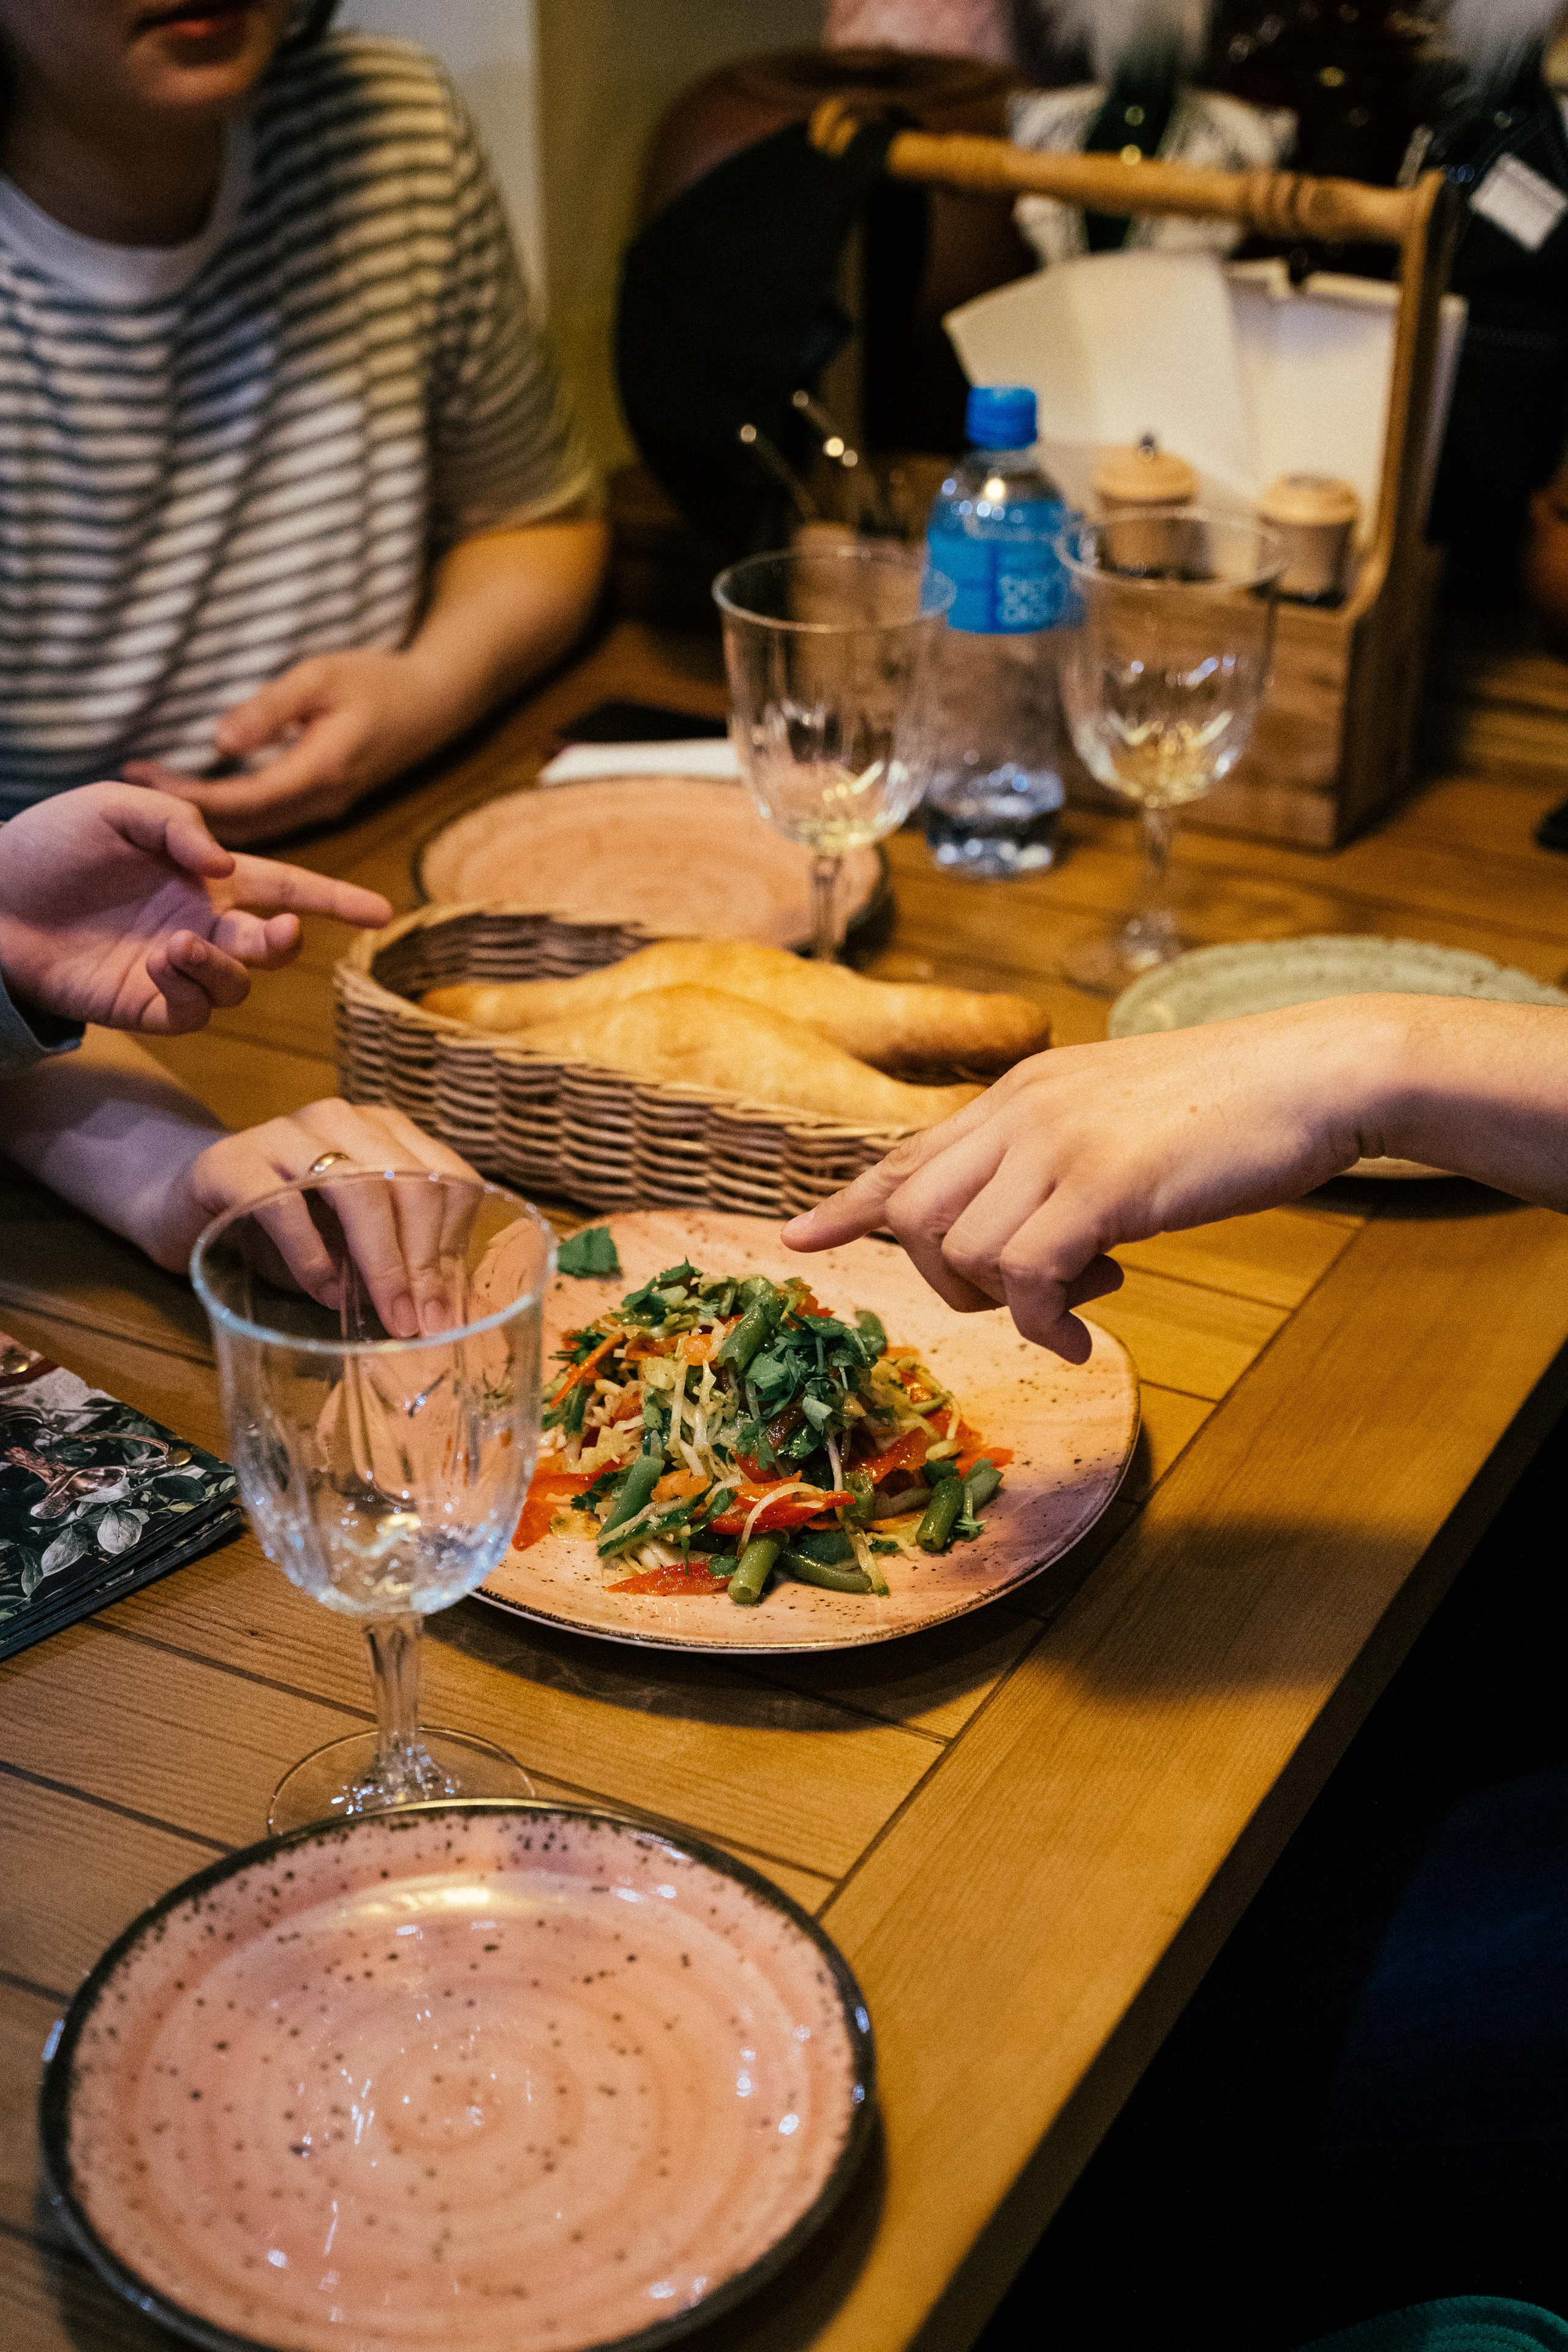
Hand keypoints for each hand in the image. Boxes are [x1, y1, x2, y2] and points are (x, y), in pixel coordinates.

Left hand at [0, 784, 391, 1033]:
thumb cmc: (50, 843)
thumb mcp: (113, 808)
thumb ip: (176, 823)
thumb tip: (224, 868)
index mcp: (206, 877)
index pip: (286, 888)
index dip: (334, 900)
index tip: (381, 912)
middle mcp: (203, 925)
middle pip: (273, 946)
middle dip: (284, 942)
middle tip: (275, 934)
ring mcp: (177, 969)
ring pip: (239, 985)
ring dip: (222, 967)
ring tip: (173, 945)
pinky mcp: (148, 1006)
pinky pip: (194, 1011)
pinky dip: (188, 989)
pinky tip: (155, 963)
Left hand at [124, 648, 458, 845]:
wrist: (436, 705)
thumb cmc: (379, 679)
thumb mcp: (321, 676)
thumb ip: (270, 709)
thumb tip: (217, 742)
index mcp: (319, 772)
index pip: (240, 799)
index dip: (187, 795)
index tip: (139, 776)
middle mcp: (322, 802)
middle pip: (241, 825)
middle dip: (184, 812)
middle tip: (127, 789)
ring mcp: (325, 807)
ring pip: (254, 828)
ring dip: (204, 816)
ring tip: (153, 793)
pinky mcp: (323, 802)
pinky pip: (269, 819)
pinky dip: (229, 812)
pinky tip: (197, 797)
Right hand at [153, 1098, 484, 1337]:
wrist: (188, 1203)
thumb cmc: (288, 1226)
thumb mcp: (353, 1239)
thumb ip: (400, 1258)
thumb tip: (447, 1312)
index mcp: (387, 1132)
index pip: (450, 1179)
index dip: (455, 1245)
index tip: (445, 1306)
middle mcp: (343, 1120)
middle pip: (413, 1182)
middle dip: (424, 1260)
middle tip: (422, 1321)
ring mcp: (287, 1133)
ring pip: (360, 1188)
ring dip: (382, 1261)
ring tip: (388, 1315)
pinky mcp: (234, 1161)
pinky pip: (286, 1207)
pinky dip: (312, 1257)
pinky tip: (323, 1292)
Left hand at [782, 1003, 1386, 1360]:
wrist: (1319, 1074)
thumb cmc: (1234, 1106)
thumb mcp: (1120, 1117)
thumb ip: (1061, 1158)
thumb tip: (1035, 1234)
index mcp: (1022, 1089)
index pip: (907, 1150)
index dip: (850, 1203)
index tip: (799, 1239)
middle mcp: (1021, 1109)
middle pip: (915, 1215)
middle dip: (951, 1280)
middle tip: (1030, 1297)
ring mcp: (1058, 1143)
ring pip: (962, 1252)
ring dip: (1011, 1303)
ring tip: (1088, 1292)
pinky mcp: (1103, 1185)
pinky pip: (1026, 1278)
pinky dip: (1047, 1326)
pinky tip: (1088, 1336)